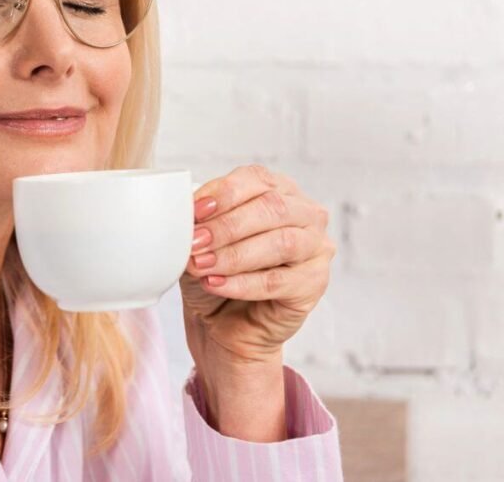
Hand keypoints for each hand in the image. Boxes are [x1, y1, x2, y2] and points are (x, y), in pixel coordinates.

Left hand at [181, 164, 337, 365]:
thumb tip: (187, 210)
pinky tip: (216, 284)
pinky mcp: (314, 284)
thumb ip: (199, 221)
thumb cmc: (215, 273)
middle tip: (194, 242)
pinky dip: (242, 283)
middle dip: (227, 226)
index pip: (255, 179)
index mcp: (278, 189)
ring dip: (235, 255)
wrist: (223, 324)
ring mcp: (316, 248)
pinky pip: (279, 281)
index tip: (193, 211)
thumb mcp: (201, 240)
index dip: (223, 193)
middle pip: (272, 208)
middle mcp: (305, 213)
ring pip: (281, 243)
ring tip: (202, 266)